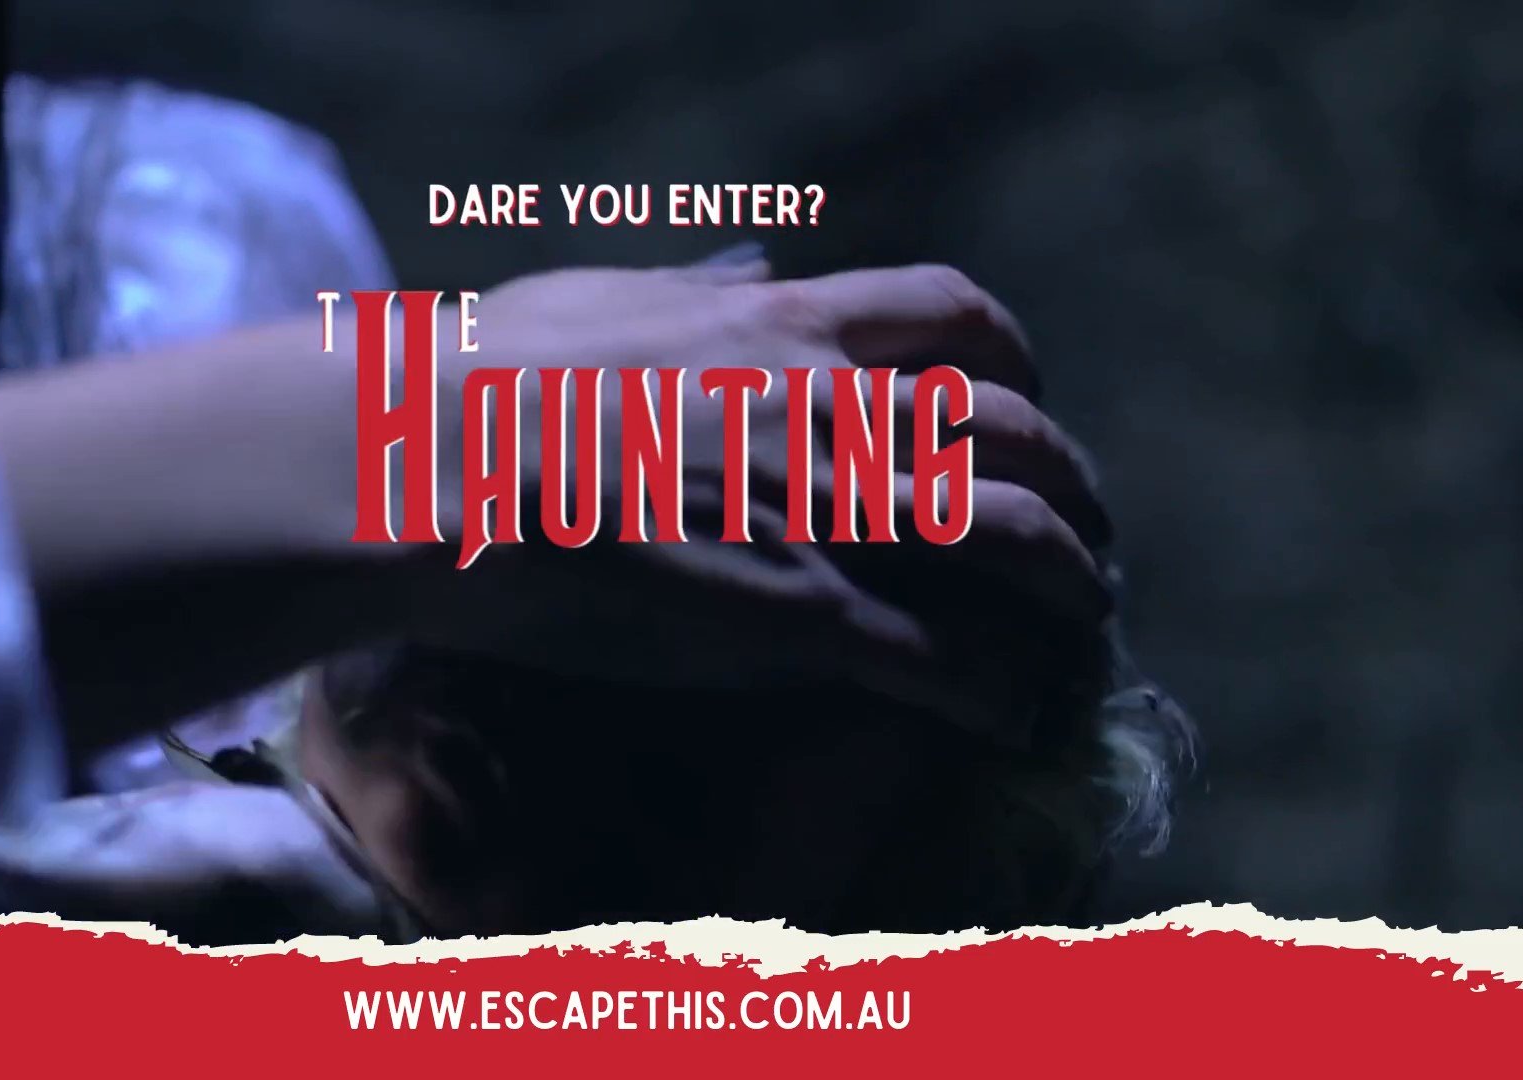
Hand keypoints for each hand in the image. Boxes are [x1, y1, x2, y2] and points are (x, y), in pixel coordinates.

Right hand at [415, 261, 1111, 730]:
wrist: (437, 460)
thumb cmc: (488, 375)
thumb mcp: (606, 299)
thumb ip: (694, 299)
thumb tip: (736, 288)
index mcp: (789, 329)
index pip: (954, 318)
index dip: (1013, 359)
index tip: (1023, 395)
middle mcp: (838, 408)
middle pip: (1018, 431)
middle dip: (1073, 483)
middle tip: (1084, 530)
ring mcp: (831, 512)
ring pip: (1016, 543)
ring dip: (1070, 587)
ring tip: (1086, 626)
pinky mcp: (804, 616)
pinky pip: (939, 662)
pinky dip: (991, 694)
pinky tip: (1009, 720)